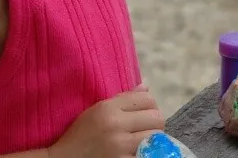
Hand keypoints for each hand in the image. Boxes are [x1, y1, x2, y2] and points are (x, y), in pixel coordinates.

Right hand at [49, 85, 164, 157]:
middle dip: (154, 124)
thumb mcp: (97, 111)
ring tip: (142, 142)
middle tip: (145, 130)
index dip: (150, 106)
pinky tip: (138, 152)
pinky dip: (146, 153)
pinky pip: (148, 154)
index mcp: (107, 108)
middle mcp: (115, 125)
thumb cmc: (80, 136)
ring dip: (152, 140)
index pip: (147, 99)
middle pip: (156, 118)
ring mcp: (120, 146)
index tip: (144, 114)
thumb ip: (122, 99)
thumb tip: (146, 87)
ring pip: (156, 137)